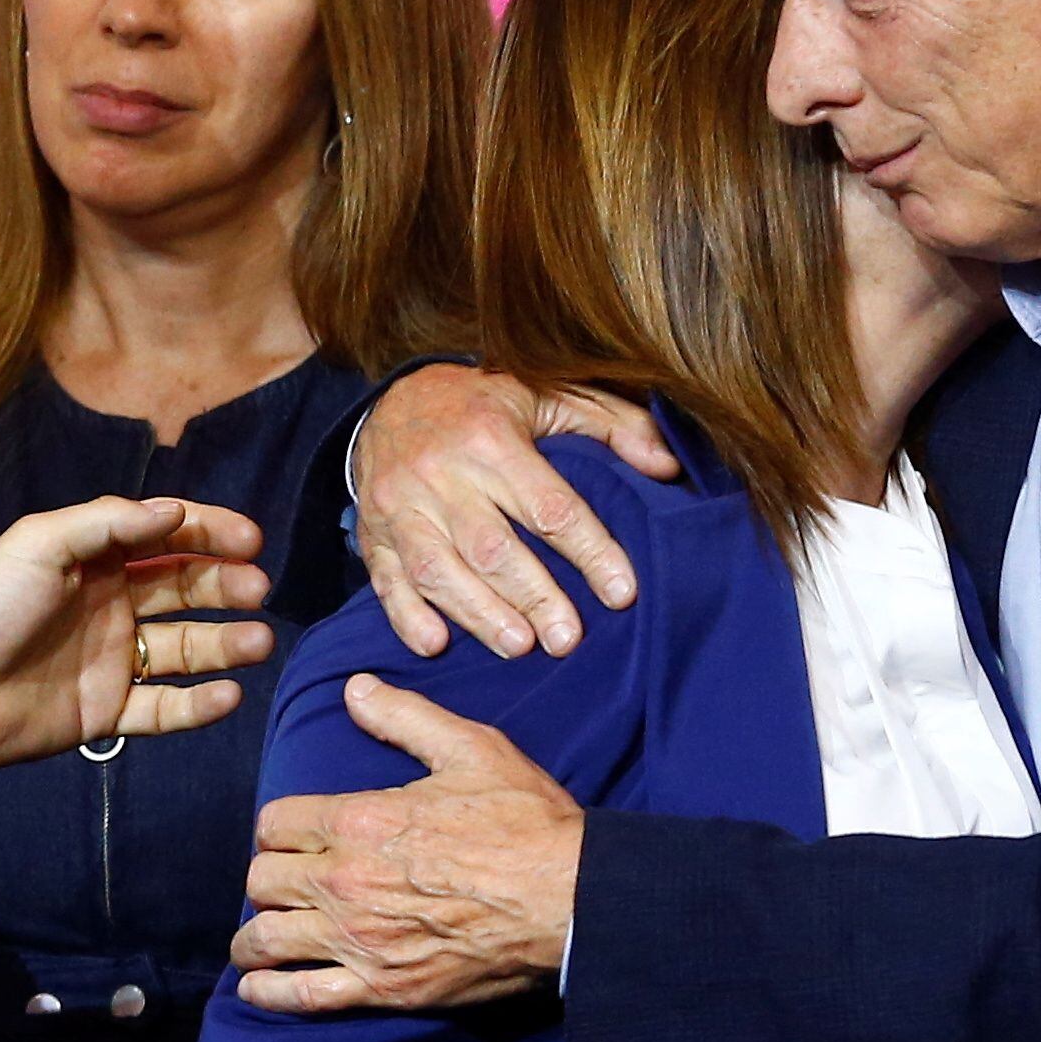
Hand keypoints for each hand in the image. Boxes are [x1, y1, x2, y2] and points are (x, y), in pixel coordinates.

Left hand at [0, 496, 272, 769]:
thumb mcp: (40, 544)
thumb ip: (108, 523)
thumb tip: (176, 512)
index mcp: (94, 559)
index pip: (167, 538)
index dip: (212, 533)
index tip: (251, 540)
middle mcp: (110, 605)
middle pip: (186, 590)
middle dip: (227, 587)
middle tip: (257, 591)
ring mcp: (111, 661)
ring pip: (186, 650)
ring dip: (227, 643)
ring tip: (259, 642)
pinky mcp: (105, 713)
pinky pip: (164, 709)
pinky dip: (199, 705)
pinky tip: (228, 694)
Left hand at [231, 678, 580, 1013]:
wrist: (571, 900)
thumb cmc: (526, 823)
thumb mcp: (472, 749)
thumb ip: (406, 718)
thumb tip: (354, 689)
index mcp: (358, 822)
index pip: (274, 824)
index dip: (278, 828)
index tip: (292, 836)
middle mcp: (344, 882)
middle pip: (261, 881)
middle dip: (267, 877)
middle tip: (284, 882)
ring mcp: (359, 940)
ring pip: (267, 939)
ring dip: (256, 936)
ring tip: (260, 938)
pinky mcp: (382, 988)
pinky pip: (301, 996)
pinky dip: (270, 992)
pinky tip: (258, 986)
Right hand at [349, 367, 674, 659]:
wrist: (390, 400)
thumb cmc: (485, 406)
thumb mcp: (552, 395)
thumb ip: (613, 426)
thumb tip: (668, 466)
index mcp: (491, 438)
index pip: (550, 506)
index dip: (589, 552)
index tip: (621, 593)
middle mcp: (441, 472)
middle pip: (492, 547)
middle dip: (534, 597)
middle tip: (568, 640)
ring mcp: (399, 505)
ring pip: (438, 569)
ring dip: (479, 614)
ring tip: (520, 646)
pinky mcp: (372, 533)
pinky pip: (386, 581)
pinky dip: (408, 617)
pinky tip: (437, 644)